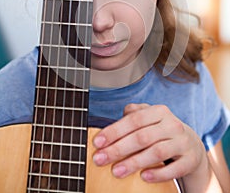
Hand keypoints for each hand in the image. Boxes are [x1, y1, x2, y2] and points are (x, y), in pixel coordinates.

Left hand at [92, 103, 214, 190]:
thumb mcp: (149, 117)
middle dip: (118, 149)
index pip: (134, 120)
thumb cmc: (161, 130)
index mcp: (159, 111)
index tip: (97, 142)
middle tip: (100, 159)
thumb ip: (133, 114)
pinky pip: (174, 169)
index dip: (114, 131)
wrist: (191, 145)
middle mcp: (172, 124)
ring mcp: (182, 142)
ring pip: (156, 152)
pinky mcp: (190, 160)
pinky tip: (143, 177)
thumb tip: (118, 117)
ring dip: (134, 163)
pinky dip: (157, 174)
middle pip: (142, 137)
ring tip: (116, 171)